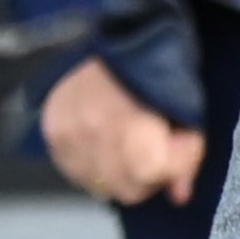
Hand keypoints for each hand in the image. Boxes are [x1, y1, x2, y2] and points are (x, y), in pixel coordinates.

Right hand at [38, 57, 207, 207]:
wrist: (116, 43)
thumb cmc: (154, 75)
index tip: (179, 148)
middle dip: (149, 177)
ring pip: (101, 187)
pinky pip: (78, 174)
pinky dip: (96, 169)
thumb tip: (179, 195)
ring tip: (130, 147)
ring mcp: (66, 134)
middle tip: (155, 150)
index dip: (173, 165)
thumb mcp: (186, 110)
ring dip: (120, 176)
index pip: (149, 173)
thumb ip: (187, 157)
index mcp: (127, 120)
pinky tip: (108, 147)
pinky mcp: (52, 135)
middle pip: (126, 189)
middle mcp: (90, 130)